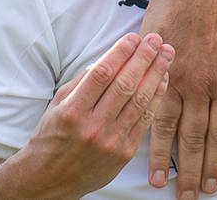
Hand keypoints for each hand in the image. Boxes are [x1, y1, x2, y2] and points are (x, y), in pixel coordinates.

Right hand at [0, 32, 173, 198]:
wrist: (49, 180)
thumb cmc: (52, 136)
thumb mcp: (58, 105)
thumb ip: (82, 82)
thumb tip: (109, 59)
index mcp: (72, 112)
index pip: (101, 75)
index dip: (120, 53)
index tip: (133, 37)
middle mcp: (92, 127)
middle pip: (125, 85)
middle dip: (144, 58)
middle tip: (156, 39)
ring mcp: (111, 141)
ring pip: (140, 101)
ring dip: (157, 73)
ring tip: (167, 54)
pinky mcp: (125, 152)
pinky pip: (146, 119)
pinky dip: (156, 97)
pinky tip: (163, 80)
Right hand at [141, 0, 216, 197]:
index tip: (213, 182)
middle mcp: (205, 85)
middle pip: (197, 138)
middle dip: (193, 170)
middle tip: (189, 196)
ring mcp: (179, 77)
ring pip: (171, 128)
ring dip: (167, 160)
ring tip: (162, 184)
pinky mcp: (157, 66)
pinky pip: (151, 104)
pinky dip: (148, 129)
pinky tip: (143, 148)